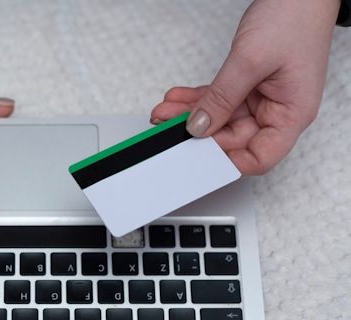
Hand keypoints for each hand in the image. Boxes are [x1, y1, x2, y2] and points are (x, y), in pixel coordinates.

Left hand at [150, 0, 338, 174]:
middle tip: (167, 129)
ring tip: (164, 113)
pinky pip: (217, 101)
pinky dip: (196, 100)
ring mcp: (261, 99)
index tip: (196, 157)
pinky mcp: (247, 86)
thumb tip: (199, 127)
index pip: (260, 157)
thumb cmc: (294, 18)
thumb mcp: (250, 60)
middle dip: (197, 135)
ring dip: (190, 116)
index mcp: (292, 114)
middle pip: (232, 139)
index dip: (228, 162)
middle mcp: (277, 111)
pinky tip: (176, 99)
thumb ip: (222, 97)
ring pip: (219, 119)